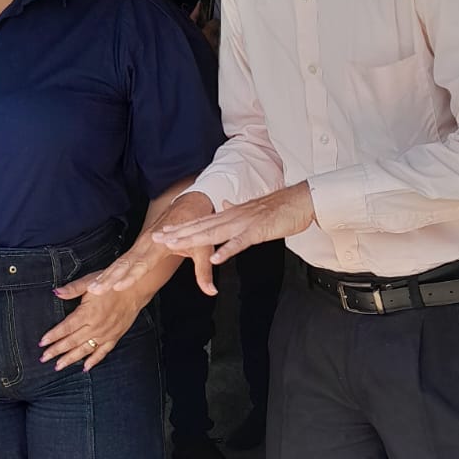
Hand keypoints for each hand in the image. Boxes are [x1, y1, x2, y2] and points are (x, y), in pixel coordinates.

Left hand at [39, 278, 144, 373]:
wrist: (136, 289)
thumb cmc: (113, 283)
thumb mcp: (91, 281)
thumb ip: (72, 289)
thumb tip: (56, 292)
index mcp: (87, 313)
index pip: (65, 328)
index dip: (53, 336)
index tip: (42, 343)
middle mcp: (95, 326)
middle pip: (72, 341)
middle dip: (56, 351)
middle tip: (44, 358)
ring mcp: (105, 334)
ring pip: (84, 350)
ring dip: (70, 359)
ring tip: (58, 366)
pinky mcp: (114, 337)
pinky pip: (102, 352)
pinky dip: (93, 361)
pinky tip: (85, 368)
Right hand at [84, 191, 216, 298]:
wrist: (189, 204)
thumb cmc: (196, 227)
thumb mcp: (203, 250)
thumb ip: (204, 272)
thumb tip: (211, 292)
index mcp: (160, 244)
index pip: (143, 263)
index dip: (131, 276)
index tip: (118, 286)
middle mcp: (146, 243)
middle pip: (125, 264)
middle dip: (110, 277)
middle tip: (96, 290)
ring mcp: (141, 244)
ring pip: (120, 262)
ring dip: (106, 275)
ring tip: (93, 289)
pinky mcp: (139, 246)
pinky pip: (122, 260)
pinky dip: (110, 270)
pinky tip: (100, 281)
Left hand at [153, 182, 314, 276]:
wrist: (301, 200)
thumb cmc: (280, 207)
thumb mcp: (252, 209)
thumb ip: (235, 208)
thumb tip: (222, 203)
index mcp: (231, 213)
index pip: (202, 221)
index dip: (181, 226)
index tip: (163, 231)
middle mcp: (233, 216)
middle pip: (201, 226)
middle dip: (178, 233)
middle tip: (157, 238)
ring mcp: (244, 223)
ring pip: (214, 233)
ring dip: (193, 239)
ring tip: (176, 246)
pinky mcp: (258, 231)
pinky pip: (239, 242)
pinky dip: (226, 250)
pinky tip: (214, 258)